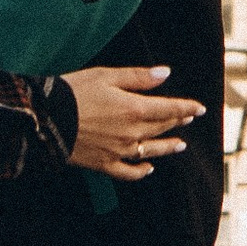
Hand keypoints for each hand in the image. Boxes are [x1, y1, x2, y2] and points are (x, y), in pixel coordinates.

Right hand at [64, 63, 202, 179]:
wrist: (46, 119)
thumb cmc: (74, 91)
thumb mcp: (106, 76)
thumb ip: (138, 77)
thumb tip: (165, 74)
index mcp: (134, 108)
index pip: (169, 108)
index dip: (186, 107)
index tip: (200, 108)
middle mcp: (131, 132)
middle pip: (161, 127)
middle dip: (177, 121)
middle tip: (188, 118)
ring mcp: (119, 151)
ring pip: (151, 150)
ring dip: (168, 147)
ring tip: (180, 145)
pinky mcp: (104, 163)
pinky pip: (128, 172)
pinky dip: (141, 171)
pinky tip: (149, 168)